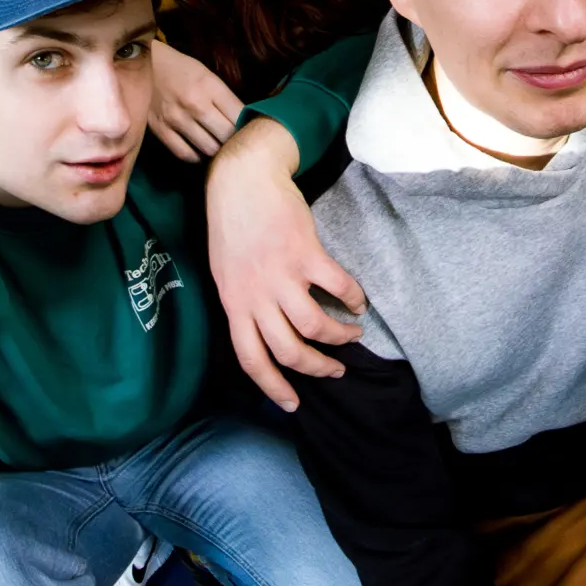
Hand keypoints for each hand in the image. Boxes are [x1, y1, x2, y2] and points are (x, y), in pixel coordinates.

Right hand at [145, 40, 242, 163]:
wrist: (142, 63)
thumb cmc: (179, 68)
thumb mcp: (206, 74)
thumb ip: (223, 97)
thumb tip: (243, 122)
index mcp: (209, 85)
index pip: (239, 115)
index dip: (248, 125)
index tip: (249, 129)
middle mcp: (194, 103)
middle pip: (226, 135)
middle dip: (234, 140)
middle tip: (235, 141)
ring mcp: (175, 118)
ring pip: (208, 148)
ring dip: (217, 149)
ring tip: (218, 146)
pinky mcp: (160, 129)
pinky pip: (185, 153)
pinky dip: (196, 156)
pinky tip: (199, 150)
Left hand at [202, 118, 368, 409]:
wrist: (242, 180)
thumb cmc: (233, 226)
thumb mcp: (226, 273)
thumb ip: (244, 303)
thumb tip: (268, 331)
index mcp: (234, 304)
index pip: (251, 360)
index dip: (273, 387)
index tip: (294, 405)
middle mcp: (255, 295)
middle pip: (289, 351)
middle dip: (318, 368)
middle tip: (336, 370)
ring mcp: (280, 275)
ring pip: (315, 326)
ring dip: (339, 337)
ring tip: (353, 334)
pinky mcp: (305, 253)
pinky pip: (338, 287)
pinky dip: (353, 299)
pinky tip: (359, 302)